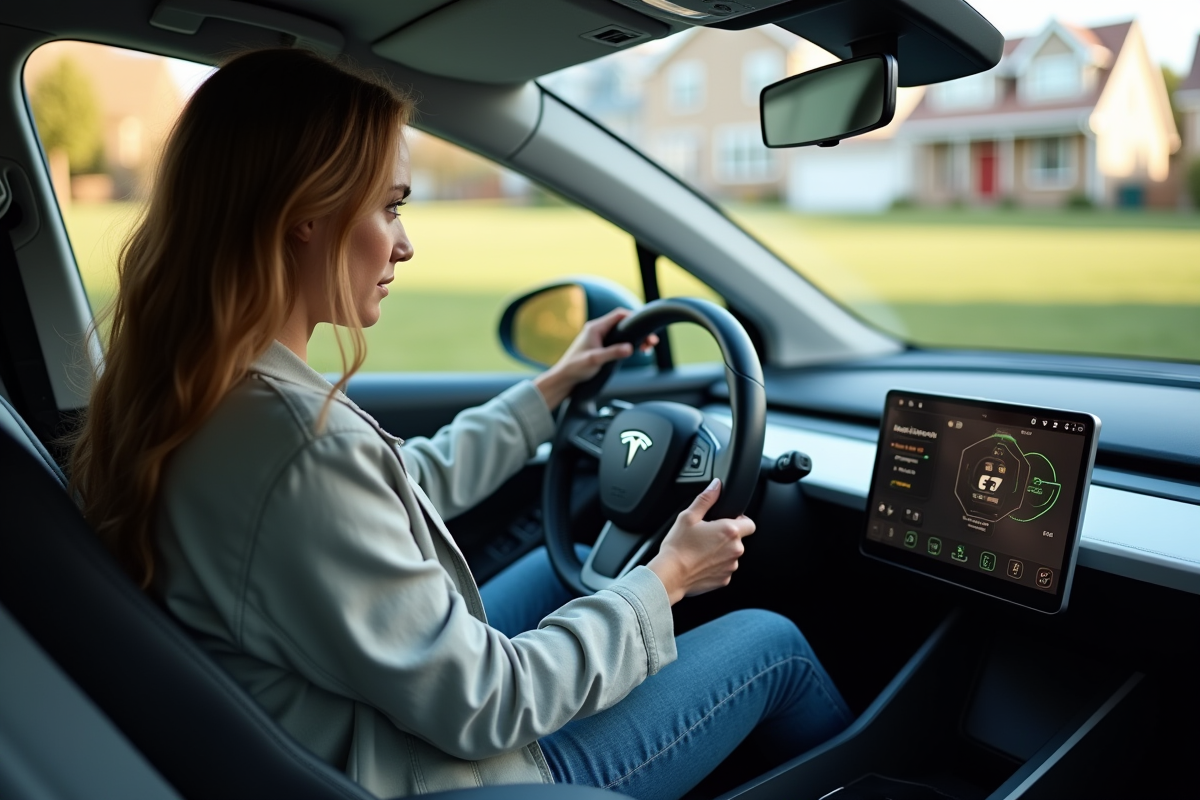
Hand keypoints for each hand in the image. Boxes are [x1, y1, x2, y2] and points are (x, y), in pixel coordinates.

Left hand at [533, 308, 657, 409]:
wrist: (564, 378)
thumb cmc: (575, 368)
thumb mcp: (595, 360)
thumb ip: (613, 353)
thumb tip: (630, 348)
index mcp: (595, 327)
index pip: (619, 315)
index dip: (634, 318)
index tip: (645, 327)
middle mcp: (597, 329)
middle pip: (623, 324)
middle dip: (638, 331)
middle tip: (651, 342)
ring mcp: (599, 338)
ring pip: (621, 332)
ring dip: (634, 338)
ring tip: (646, 347)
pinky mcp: (600, 346)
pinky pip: (618, 340)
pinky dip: (628, 344)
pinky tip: (635, 351)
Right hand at [647, 479, 755, 604]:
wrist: (671, 575)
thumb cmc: (678, 547)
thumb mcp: (688, 516)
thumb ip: (706, 498)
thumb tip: (716, 485)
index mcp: (729, 531)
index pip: (750, 523)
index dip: (740, 520)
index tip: (726, 521)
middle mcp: (735, 550)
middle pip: (738, 539)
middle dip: (726, 536)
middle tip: (706, 535)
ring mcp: (730, 566)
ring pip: (731, 554)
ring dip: (721, 551)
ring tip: (701, 550)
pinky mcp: (724, 579)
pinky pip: (724, 568)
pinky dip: (716, 565)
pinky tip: (701, 562)